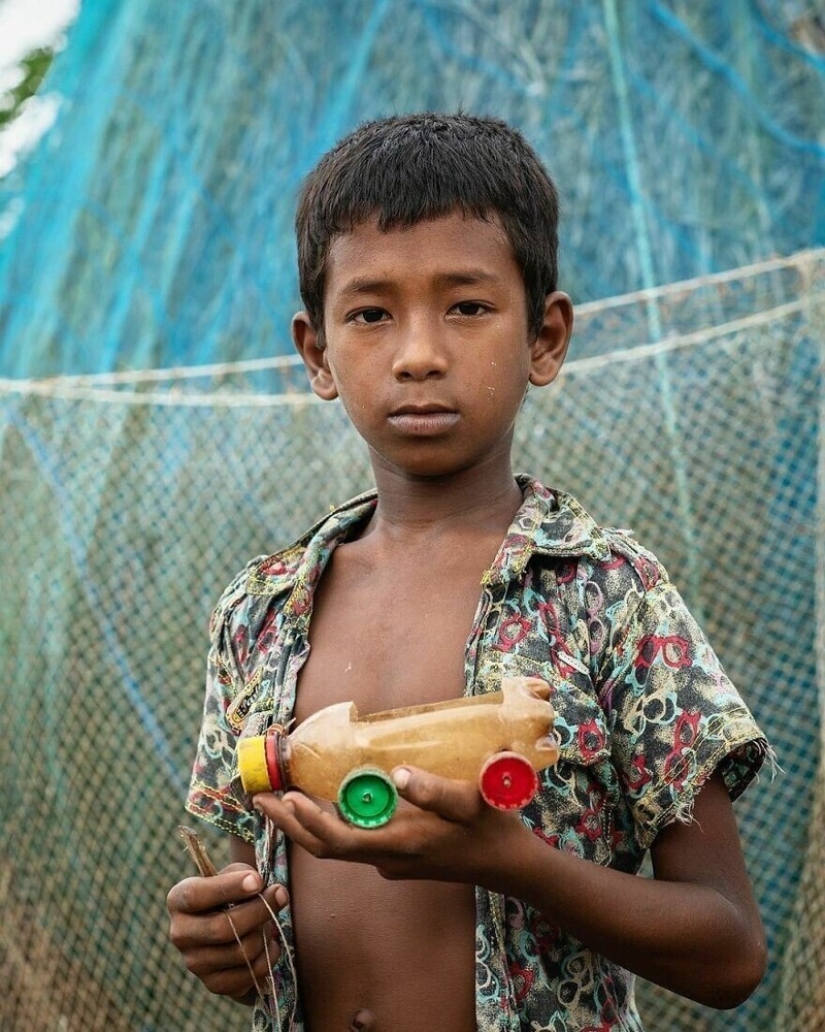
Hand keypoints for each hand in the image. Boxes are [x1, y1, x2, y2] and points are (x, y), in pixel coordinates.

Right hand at [166, 863, 288, 1000]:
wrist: (230, 927)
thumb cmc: (232, 893)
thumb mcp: (233, 874)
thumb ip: (243, 875)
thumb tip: (261, 890)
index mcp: (179, 901)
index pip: (196, 896)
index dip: (228, 887)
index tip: (257, 880)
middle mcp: (180, 934)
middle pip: (222, 928)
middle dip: (259, 910)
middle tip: (280, 894)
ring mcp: (195, 963)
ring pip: (241, 951)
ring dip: (265, 933)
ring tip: (270, 921)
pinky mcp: (214, 984)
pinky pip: (250, 974)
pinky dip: (269, 956)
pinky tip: (270, 942)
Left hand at [253, 767, 527, 884]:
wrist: (510, 865)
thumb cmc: (490, 829)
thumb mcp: (469, 801)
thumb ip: (433, 789)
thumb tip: (395, 773)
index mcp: (398, 847)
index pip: (338, 842)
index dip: (308, 823)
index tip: (287, 796)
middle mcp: (386, 860)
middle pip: (324, 848)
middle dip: (289, 824)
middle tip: (259, 796)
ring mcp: (390, 861)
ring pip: (336, 845)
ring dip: (305, 823)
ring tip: (280, 795)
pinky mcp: (397, 857)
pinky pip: (354, 841)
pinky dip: (330, 823)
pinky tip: (325, 800)